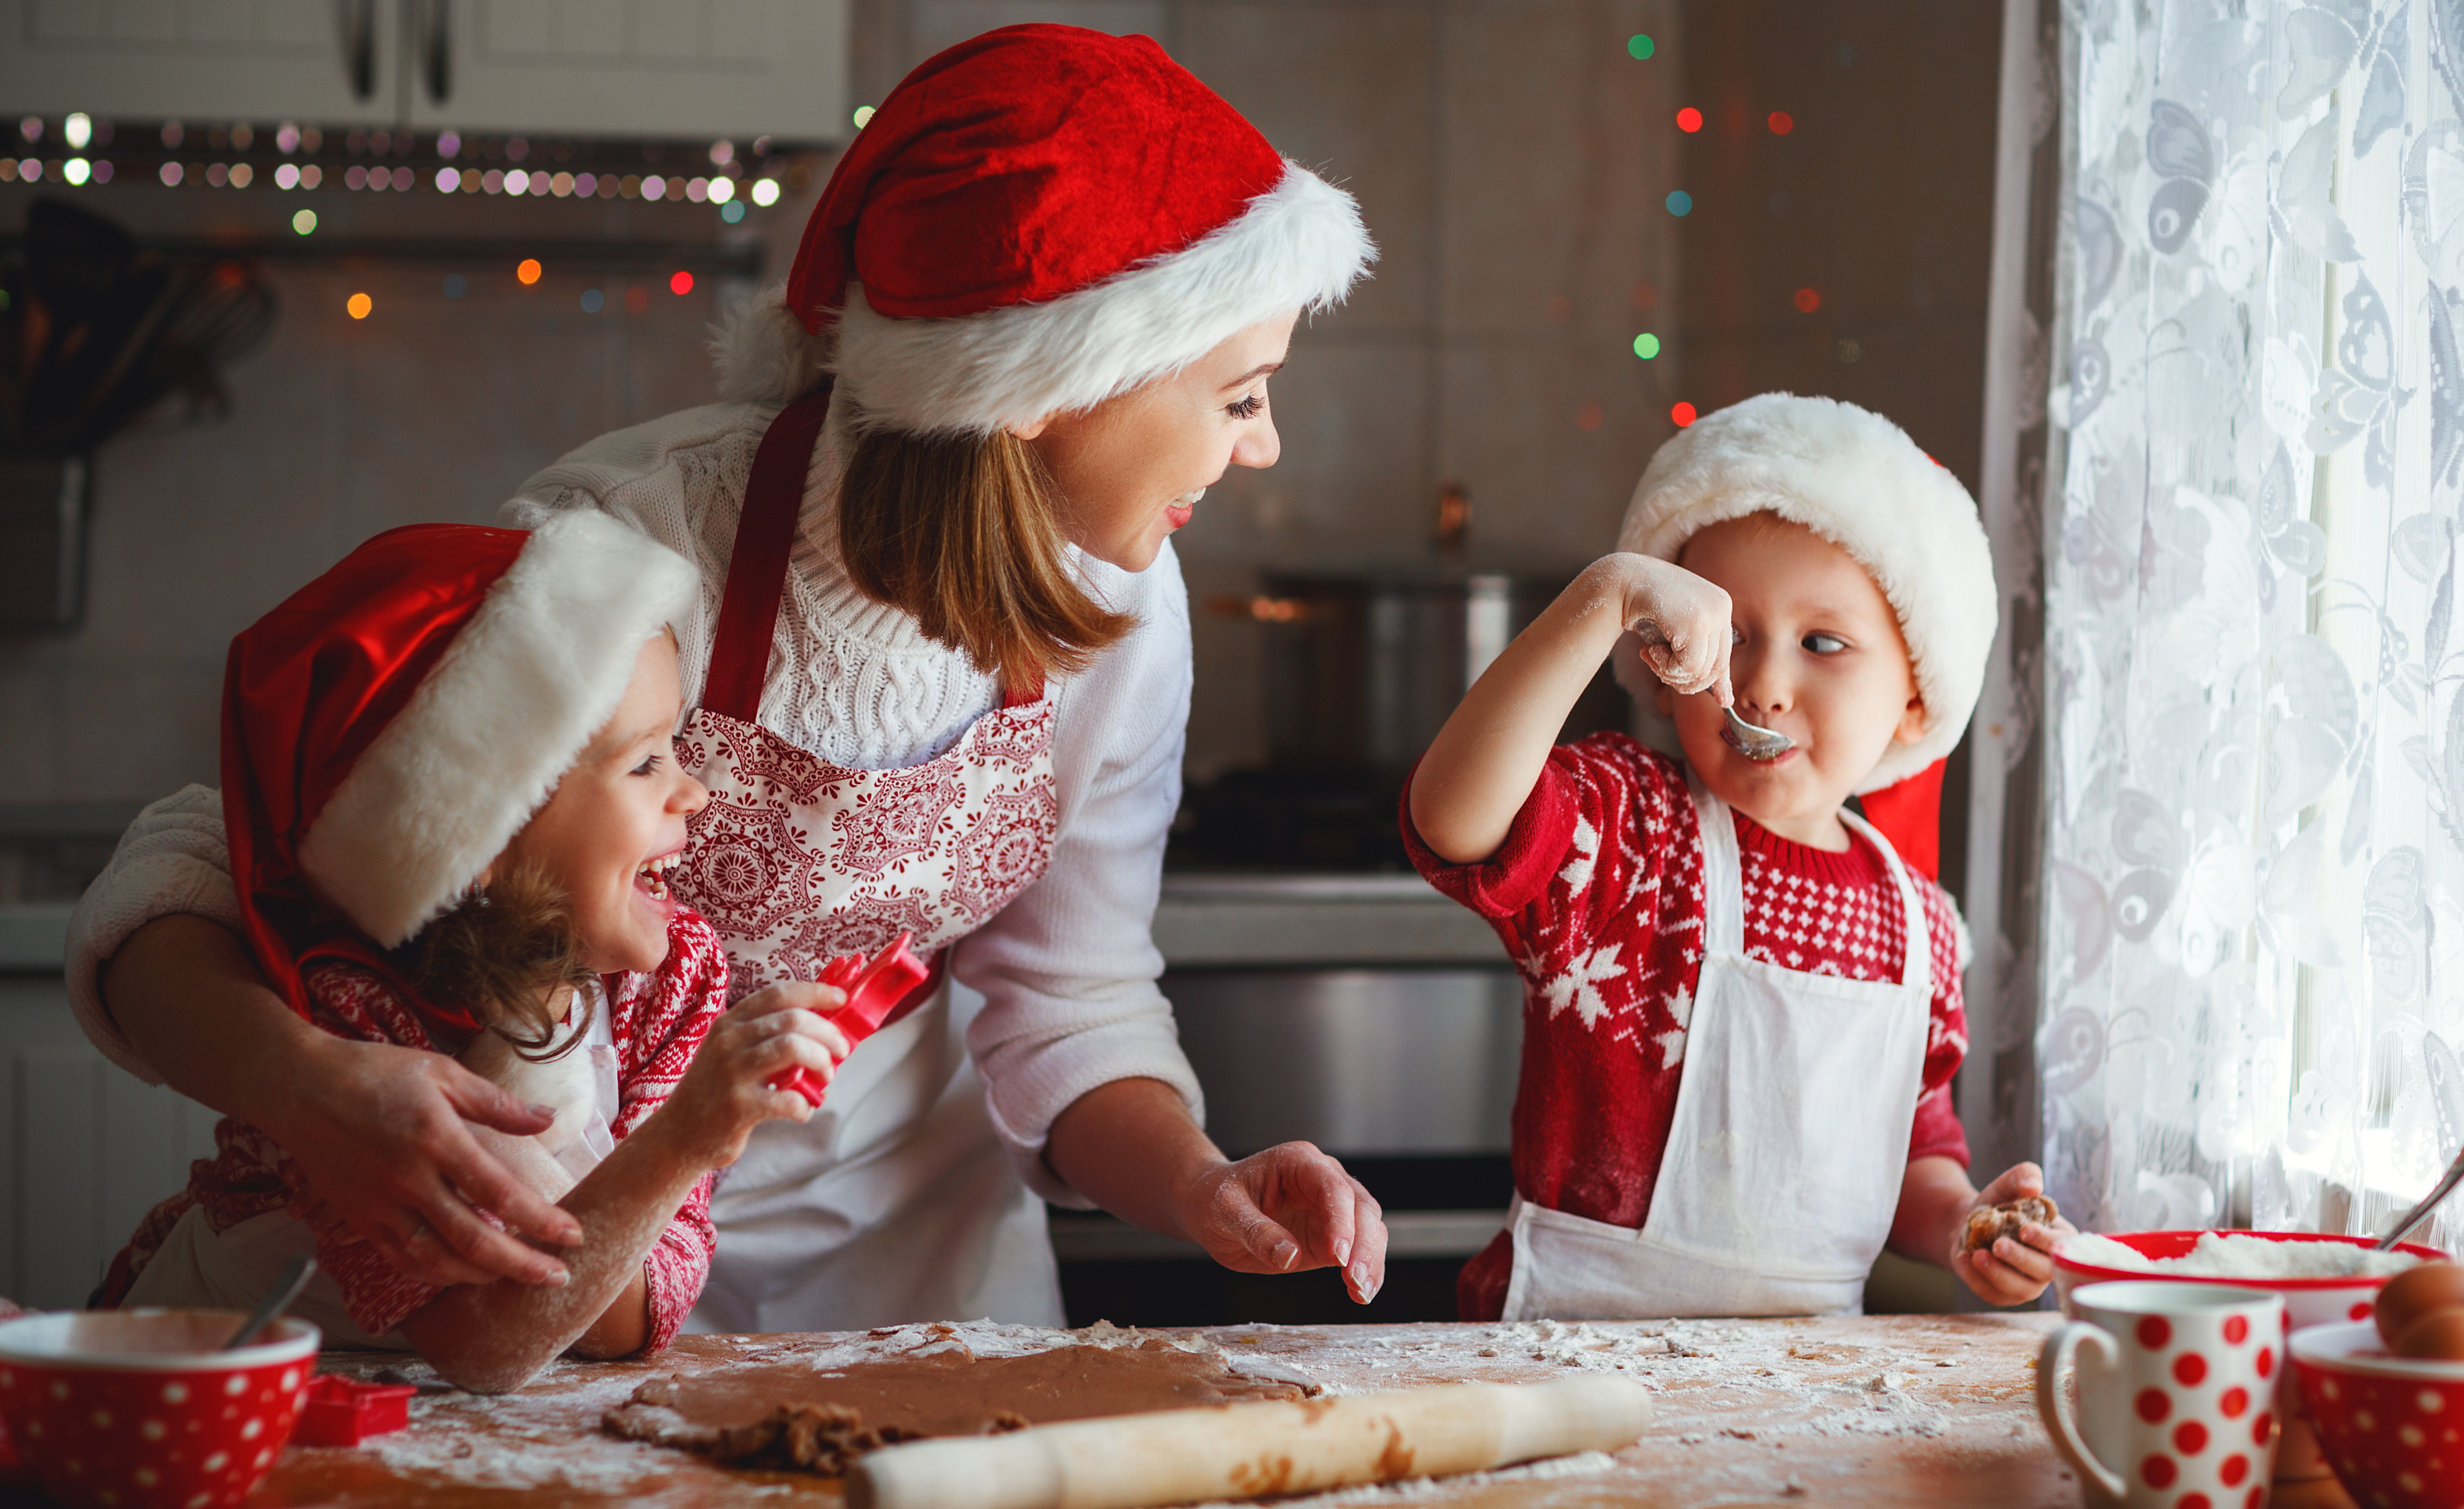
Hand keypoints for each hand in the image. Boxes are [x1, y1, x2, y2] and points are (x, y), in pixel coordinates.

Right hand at [272, 1035, 586, 1288]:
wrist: (298, 1087)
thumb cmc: (375, 1072)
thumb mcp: (443, 1073)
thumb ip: (497, 1104)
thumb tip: (548, 1121)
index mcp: (436, 1138)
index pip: (499, 1193)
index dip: (540, 1221)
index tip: (573, 1236)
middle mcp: (407, 1179)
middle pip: (473, 1239)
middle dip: (521, 1265)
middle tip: (558, 1277)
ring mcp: (379, 1204)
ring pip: (436, 1260)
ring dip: (481, 1276)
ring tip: (516, 1276)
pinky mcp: (358, 1218)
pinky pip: (401, 1257)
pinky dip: (436, 1272)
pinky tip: (463, 1271)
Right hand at [650, 983, 851, 1168]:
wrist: (680, 1135)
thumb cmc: (717, 1090)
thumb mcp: (731, 1052)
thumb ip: (767, 1036)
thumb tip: (824, 1028)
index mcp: (730, 1023)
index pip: (779, 994)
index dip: (815, 992)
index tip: (840, 998)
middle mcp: (728, 1041)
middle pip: (793, 1019)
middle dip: (827, 1033)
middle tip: (841, 1050)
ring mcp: (731, 1073)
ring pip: (792, 1048)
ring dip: (821, 1061)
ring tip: (825, 1077)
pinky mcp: (738, 1107)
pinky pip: (788, 1099)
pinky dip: (805, 1105)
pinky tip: (802, 1110)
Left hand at [1179, 1141, 1388, 1303]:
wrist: (1208, 1207)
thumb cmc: (1214, 1198)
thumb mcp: (1224, 1211)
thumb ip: (1257, 1231)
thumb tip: (1289, 1256)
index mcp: (1298, 1162)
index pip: (1333, 1188)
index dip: (1340, 1221)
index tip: (1337, 1255)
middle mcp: (1322, 1179)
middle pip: (1361, 1207)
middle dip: (1363, 1245)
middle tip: (1354, 1279)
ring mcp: (1330, 1208)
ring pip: (1369, 1228)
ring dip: (1370, 1261)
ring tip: (1361, 1292)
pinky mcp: (1329, 1235)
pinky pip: (1358, 1250)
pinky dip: (1363, 1270)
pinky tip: (1360, 1293)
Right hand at [1609, 553, 1733, 704]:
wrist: (1621, 582)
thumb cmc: (1645, 607)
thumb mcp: (1679, 632)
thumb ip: (1702, 660)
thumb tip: (1727, 701)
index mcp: (1721, 604)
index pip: (1724, 656)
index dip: (1711, 680)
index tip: (1718, 699)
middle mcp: (1722, 607)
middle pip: (1715, 668)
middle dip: (1685, 680)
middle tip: (1659, 668)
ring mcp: (1711, 614)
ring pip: (1700, 671)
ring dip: (1669, 672)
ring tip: (1652, 654)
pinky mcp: (1696, 624)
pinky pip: (1688, 667)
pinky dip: (1665, 667)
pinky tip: (1650, 650)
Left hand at [1950, 1162, 2073, 1305]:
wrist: (1967, 1224)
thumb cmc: (1996, 1205)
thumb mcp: (2007, 1185)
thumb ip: (2023, 1176)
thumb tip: (2033, 1186)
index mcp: (2058, 1238)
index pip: (2063, 1245)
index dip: (2046, 1240)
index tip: (2025, 1229)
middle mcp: (2047, 1265)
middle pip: (2045, 1272)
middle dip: (2021, 1259)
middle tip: (1998, 1244)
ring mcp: (2028, 1284)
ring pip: (2020, 1290)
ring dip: (1997, 1273)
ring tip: (1976, 1254)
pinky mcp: (2004, 1295)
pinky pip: (1993, 1294)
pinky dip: (1976, 1279)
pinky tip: (1963, 1258)